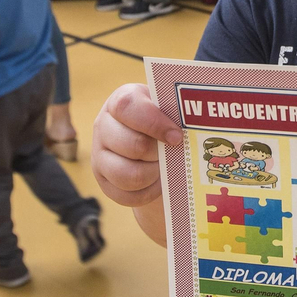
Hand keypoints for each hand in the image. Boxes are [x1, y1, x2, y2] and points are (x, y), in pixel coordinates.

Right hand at [92, 83, 181, 207]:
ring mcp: (99, 155)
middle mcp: (104, 126)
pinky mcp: (103, 181)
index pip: (128, 107)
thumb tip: (197, 124)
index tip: (176, 136)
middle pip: (131, 145)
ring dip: (153, 175)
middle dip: (158, 154)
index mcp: (121, 101)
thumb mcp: (166, 109)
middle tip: (172, 154)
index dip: (154, 123)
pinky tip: (157, 182)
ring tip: (165, 169)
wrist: (151, 144)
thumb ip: (175, 112)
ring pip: (128, 175)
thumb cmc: (163, 121)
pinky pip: (126, 195)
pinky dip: (147, 192)